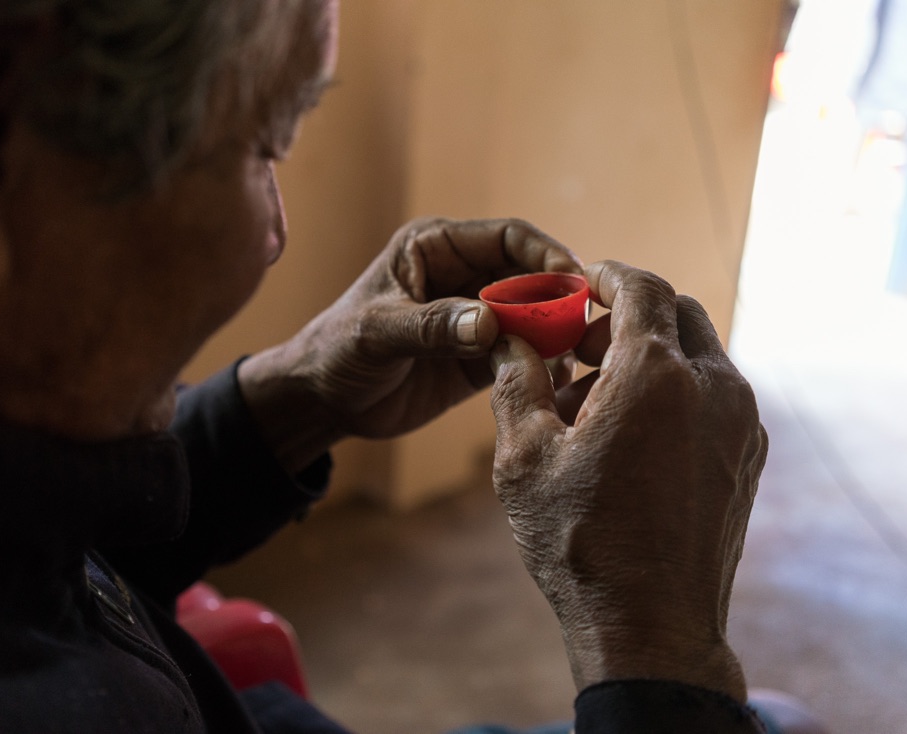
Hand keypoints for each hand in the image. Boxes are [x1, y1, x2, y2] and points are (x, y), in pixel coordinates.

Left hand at [238, 217, 579, 471]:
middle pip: (530, 275)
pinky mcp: (479, 357)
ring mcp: (475, 317)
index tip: (574, 280)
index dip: (546, 252)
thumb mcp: (378, 333)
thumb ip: (431, 326)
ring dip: (556, 333)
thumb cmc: (337, 351)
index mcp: (436, 248)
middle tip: (584, 325)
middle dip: (559, 297)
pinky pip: (523, 353)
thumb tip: (489, 322)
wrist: (322, 401)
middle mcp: (463, 276)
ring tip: (575, 356)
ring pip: (534, 316)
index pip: (507, 236)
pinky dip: (542, 364)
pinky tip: (555, 380)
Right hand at [488, 260, 766, 702]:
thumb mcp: (524, 457)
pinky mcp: (748, 454)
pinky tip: (631, 436)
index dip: (606, 276)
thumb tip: (505, 336)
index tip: (580, 283)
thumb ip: (515, 380)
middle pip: (679, 314)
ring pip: (699, 355)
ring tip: (596, 403)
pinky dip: (676, 391)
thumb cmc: (580, 541)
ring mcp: (741, 422)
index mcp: (657, 375)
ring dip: (651, 356)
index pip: (642, 286)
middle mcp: (714, 387)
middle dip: (629, 316)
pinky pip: (715, 395)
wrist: (651, 625)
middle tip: (581, 346)